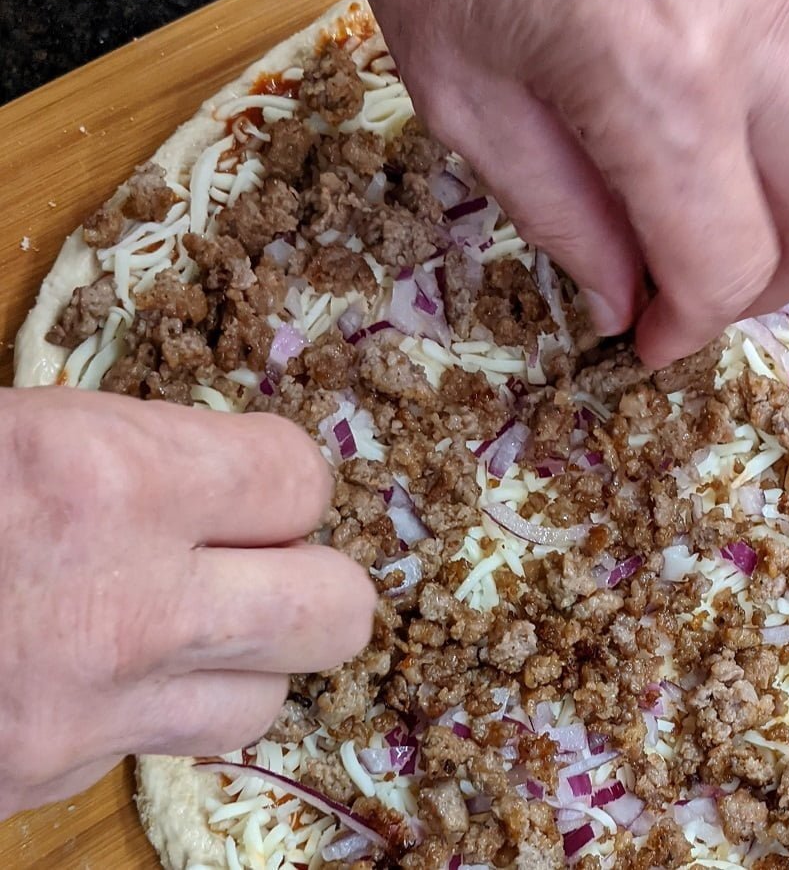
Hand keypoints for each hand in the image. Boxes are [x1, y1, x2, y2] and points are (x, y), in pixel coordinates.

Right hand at [0, 388, 375, 819]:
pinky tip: (104, 672)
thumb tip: (221, 477)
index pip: (300, 479)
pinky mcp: (44, 778)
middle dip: (314, 582)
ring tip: (186, 625)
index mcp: (108, 478)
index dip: (285, 479)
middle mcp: (124, 603)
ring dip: (246, 659)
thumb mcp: (11, 433)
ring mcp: (87, 709)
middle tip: (260, 562)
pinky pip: (164, 748)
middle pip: (334, 611)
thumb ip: (129, 456)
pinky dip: (160, 712)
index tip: (255, 483)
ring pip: (267, 701)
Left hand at [359, 0, 788, 366]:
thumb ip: (560, 214)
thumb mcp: (464, 93)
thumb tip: (626, 300)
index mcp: (659, 86)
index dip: (691, 327)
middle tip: (696, 296)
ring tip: (715, 233)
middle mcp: (754, 43)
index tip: (650, 343)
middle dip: (773, 290)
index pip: (726, 264)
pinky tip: (729, 154)